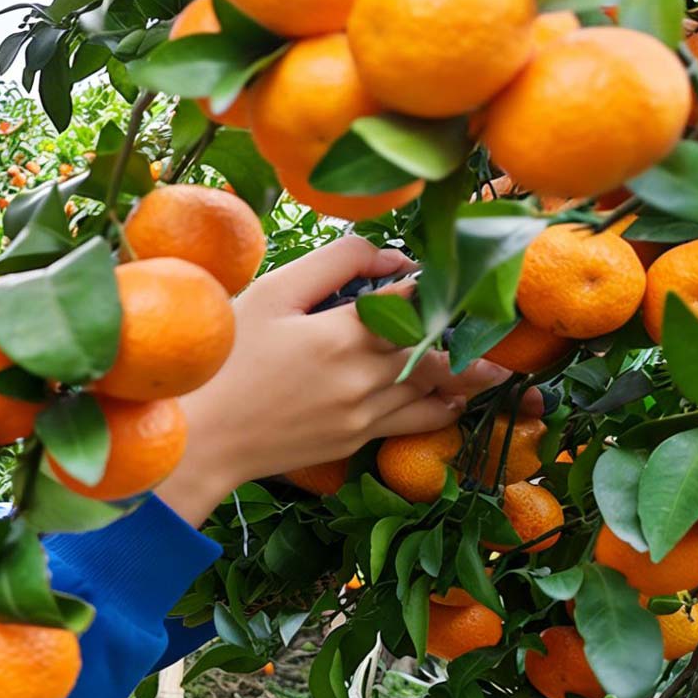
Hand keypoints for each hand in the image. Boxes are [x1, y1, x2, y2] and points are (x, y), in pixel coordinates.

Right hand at [152, 236, 513, 525]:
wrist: (199, 439)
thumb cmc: (224, 357)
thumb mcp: (271, 294)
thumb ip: (333, 264)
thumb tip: (390, 255)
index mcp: (343, 334)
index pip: (415, 300)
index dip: (436, 282)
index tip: (453, 271)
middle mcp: (365, 378)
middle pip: (439, 349)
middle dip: (469, 332)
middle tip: (498, 318)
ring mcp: (364, 416)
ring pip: (436, 390)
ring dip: (469, 374)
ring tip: (499, 365)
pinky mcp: (355, 442)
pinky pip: (413, 422)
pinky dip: (439, 406)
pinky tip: (451, 399)